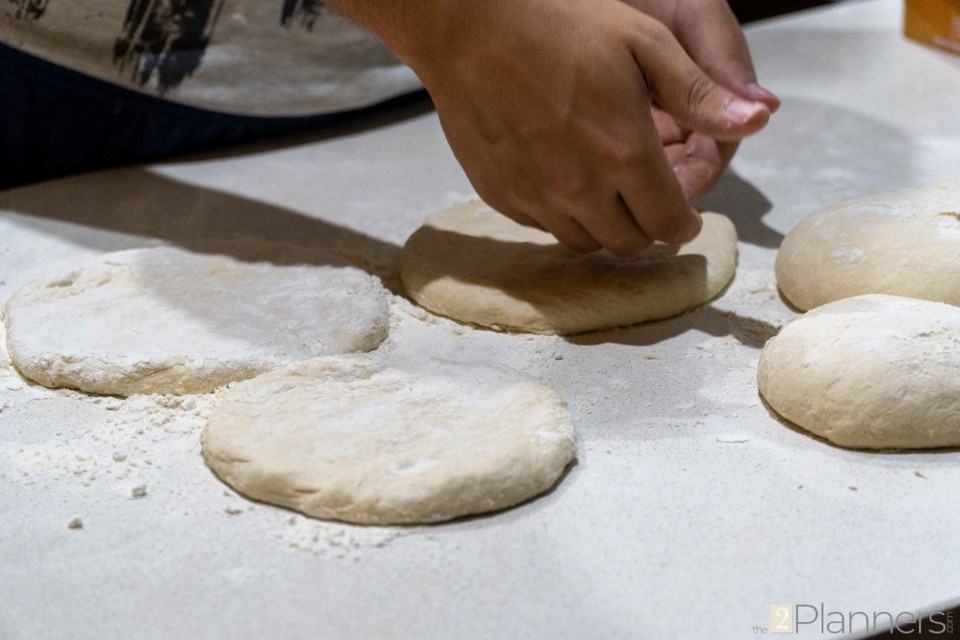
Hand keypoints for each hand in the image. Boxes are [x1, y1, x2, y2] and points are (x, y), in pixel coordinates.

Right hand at [329, 0, 775, 253]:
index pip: (670, 224)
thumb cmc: (559, 24)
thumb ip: (700, 93)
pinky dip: (564, 217)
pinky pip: (545, 228)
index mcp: (626, 155)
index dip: (686, 223)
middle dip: (649, 228)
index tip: (685, 213)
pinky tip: (563, 181)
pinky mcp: (502, 197)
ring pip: (587, 243)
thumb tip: (759, 122)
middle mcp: (582, 190)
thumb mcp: (644, 42)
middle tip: (649, 202)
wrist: (468, 28)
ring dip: (607, 227)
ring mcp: (537, 198)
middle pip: (631, 243)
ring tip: (608, 193)